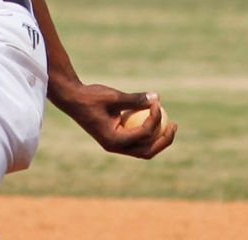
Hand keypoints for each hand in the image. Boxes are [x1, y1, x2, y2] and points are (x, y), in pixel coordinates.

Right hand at [50, 82, 176, 158]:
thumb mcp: (114, 97)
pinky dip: (148, 133)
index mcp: (113, 140)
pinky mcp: (116, 138)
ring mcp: (115, 144)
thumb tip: (157, 97)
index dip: (155, 119)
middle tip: (174, 125)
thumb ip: (135, 99)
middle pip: (147, 151)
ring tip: (170, 124)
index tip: (156, 103)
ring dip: (158, 139)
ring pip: (143, 149)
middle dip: (164, 140)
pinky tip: (155, 119)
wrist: (72, 99)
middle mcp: (115, 146)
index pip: (143, 134)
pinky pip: (137, 140)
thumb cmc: (91, 97)